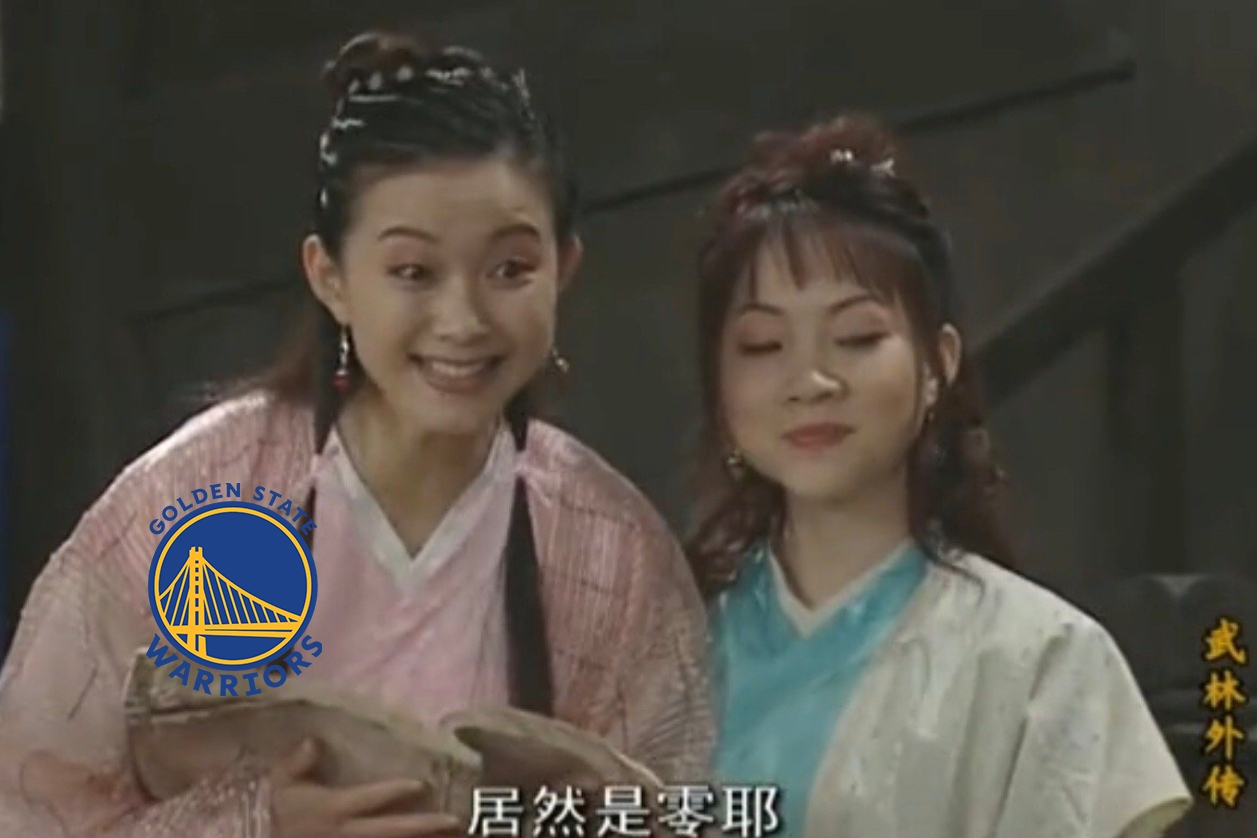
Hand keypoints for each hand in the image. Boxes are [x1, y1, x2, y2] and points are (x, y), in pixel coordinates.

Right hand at [270, 739, 461, 837]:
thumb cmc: (281, 815)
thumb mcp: (283, 785)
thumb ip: (298, 762)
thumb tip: (313, 741)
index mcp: (336, 809)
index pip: (371, 799)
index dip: (396, 792)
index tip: (421, 785)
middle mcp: (349, 832)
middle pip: (393, 830)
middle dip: (425, 826)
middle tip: (455, 821)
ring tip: (453, 837)